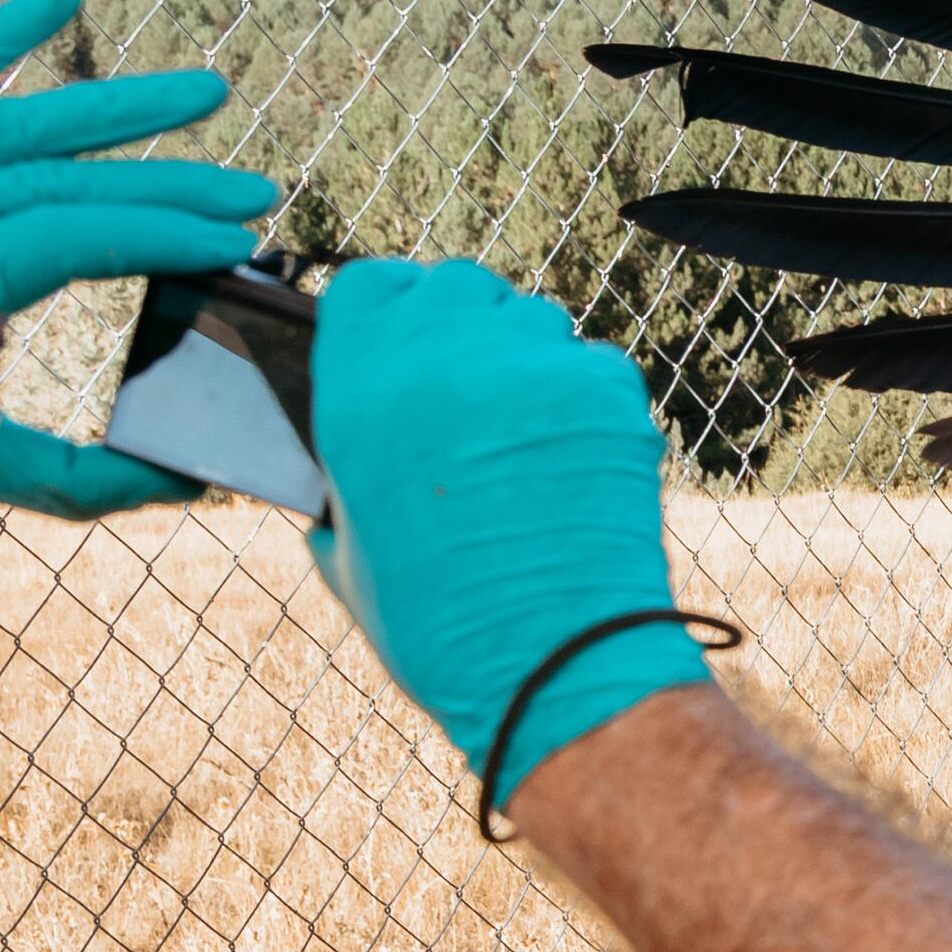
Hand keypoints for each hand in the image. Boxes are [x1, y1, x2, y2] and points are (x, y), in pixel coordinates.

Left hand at [0, 0, 285, 516]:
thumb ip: (83, 480)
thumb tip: (192, 482)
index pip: (84, 236)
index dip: (165, 235)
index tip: (235, 245)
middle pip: (74, 179)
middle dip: (175, 183)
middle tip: (257, 192)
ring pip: (29, 116)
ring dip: (124, 103)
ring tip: (208, 92)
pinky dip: (1, 27)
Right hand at [302, 257, 706, 793]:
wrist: (553, 665)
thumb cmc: (440, 625)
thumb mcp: (351, 550)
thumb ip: (345, 479)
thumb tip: (348, 471)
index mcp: (358, 385)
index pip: (369, 286)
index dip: (389, 316)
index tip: (405, 352)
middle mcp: (441, 354)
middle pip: (455, 288)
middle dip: (464, 331)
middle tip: (472, 401)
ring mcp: (531, 363)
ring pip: (533, 320)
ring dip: (527, 362)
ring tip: (527, 442)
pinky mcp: (606, 388)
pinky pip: (593, 366)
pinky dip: (587, 402)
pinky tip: (576, 464)